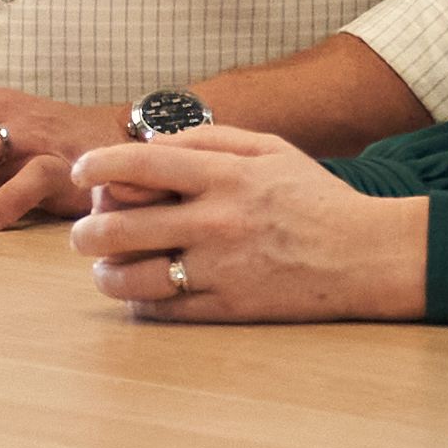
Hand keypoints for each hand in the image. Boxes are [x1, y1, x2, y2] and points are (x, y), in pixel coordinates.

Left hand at [73, 122, 425, 324]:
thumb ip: (209, 139)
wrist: (365, 255)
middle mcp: (217, 220)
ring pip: (135, 277)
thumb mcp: (270, 149)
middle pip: (123, 227)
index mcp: (226, 176)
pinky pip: (165, 309)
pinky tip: (136, 293)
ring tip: (103, 268)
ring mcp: (222, 267)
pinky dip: (139, 302)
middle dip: (88, 231)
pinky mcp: (230, 306)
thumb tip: (150, 144)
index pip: (140, 165)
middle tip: (82, 233)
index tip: (81, 174)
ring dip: (105, 273)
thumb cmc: (316, 198)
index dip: (98, 167)